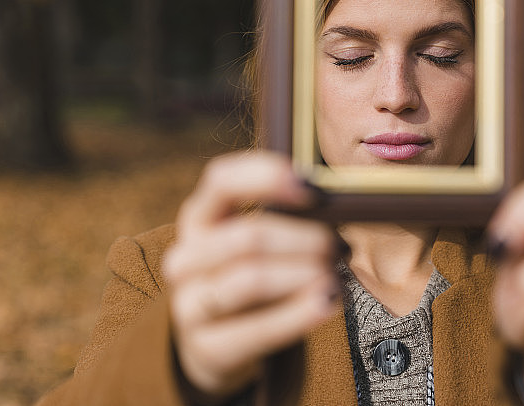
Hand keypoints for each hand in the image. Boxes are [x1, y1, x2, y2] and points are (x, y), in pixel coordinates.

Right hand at [162, 152, 339, 398]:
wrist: (216, 346)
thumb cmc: (250, 279)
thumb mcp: (258, 243)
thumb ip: (286, 219)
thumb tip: (336, 202)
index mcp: (199, 218)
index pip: (221, 181)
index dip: (265, 176)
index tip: (312, 188)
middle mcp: (185, 257)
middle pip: (249, 236)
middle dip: (304, 239)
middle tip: (338, 246)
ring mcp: (189, 303)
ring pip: (252, 279)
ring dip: (304, 274)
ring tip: (335, 276)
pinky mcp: (205, 347)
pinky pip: (257, 327)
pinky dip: (299, 313)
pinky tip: (328, 302)